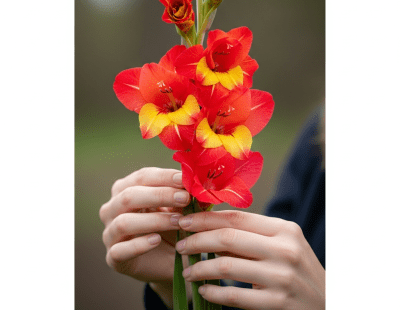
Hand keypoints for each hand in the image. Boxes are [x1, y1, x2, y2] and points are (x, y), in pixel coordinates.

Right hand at [99, 168, 190, 306]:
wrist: (170, 259)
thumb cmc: (172, 225)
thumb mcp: (178, 208)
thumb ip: (184, 196)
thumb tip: (198, 186)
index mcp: (125, 189)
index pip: (141, 177)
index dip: (163, 177)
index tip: (184, 180)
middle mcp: (112, 208)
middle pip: (129, 196)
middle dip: (160, 195)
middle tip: (184, 198)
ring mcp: (109, 233)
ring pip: (124, 222)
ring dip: (154, 220)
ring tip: (178, 221)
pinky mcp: (113, 258)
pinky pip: (120, 250)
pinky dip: (139, 244)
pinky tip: (156, 240)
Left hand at [176, 210, 324, 309]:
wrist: (327, 302)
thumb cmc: (296, 269)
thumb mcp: (280, 245)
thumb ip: (249, 236)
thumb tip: (208, 228)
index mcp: (284, 229)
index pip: (236, 218)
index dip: (205, 218)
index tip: (184, 221)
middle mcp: (285, 249)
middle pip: (227, 238)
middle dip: (196, 240)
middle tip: (180, 245)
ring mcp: (282, 277)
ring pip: (226, 266)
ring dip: (200, 267)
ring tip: (188, 270)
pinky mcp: (278, 304)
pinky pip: (235, 296)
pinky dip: (214, 292)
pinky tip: (204, 290)